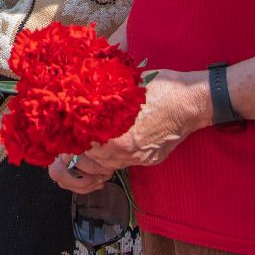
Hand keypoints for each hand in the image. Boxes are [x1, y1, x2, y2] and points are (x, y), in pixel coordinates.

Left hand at [46, 70, 209, 193]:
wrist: (192, 102)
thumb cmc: (160, 88)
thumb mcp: (125, 86)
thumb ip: (101, 100)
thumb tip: (77, 101)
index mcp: (117, 136)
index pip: (81, 148)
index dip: (69, 143)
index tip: (62, 137)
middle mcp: (126, 152)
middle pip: (89, 163)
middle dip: (77, 154)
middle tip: (67, 145)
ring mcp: (138, 159)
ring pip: (104, 168)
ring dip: (92, 161)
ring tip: (84, 151)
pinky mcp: (148, 161)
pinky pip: (122, 166)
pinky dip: (111, 161)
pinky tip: (107, 153)